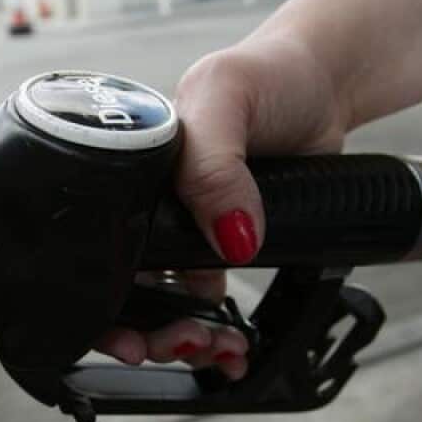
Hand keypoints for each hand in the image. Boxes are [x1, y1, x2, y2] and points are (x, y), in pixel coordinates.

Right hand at [94, 37, 352, 376]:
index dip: (104, 307)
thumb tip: (229, 239)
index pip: (94, 250)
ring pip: (164, 305)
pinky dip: (217, 331)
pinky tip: (234, 343)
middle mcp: (146, 205)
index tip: (133, 342)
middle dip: (149, 333)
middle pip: (124, 290)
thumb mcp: (227, 95)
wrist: (327, 84)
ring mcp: (184, 228)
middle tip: (184, 344)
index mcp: (126, 173)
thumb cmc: (265, 72)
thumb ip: (214, 162)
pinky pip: (206, 300)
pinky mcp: (222, 244)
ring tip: (217, 348)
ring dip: (184, 339)